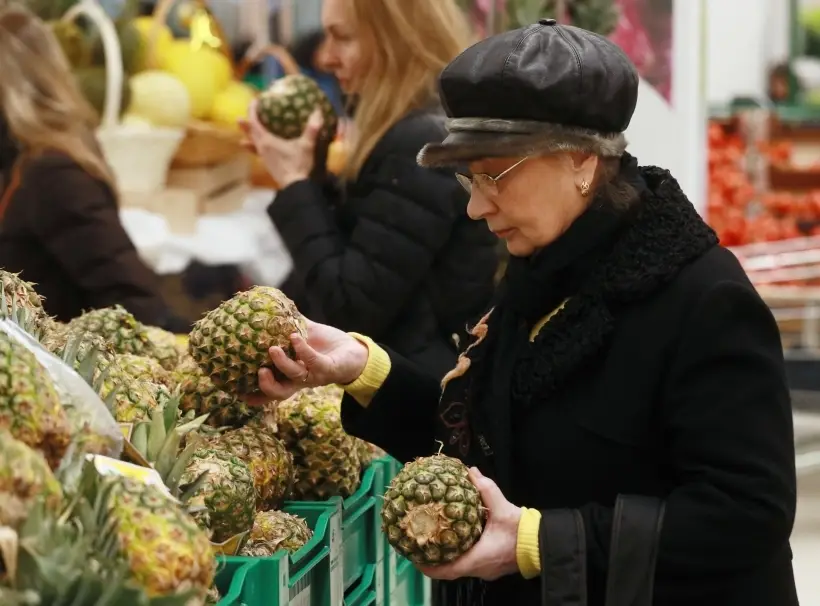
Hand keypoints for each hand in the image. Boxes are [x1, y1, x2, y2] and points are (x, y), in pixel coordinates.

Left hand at [238, 100, 322, 189]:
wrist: (294, 186)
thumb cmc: (298, 164)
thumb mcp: (306, 145)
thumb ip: (311, 129)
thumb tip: (317, 111)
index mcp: (267, 140)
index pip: (255, 121)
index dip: (253, 110)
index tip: (255, 100)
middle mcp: (261, 147)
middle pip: (250, 131)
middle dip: (248, 120)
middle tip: (249, 110)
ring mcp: (263, 156)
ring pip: (251, 141)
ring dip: (247, 133)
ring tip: (242, 126)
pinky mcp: (267, 163)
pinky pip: (256, 151)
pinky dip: (251, 145)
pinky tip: (250, 146)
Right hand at [245, 318, 369, 406]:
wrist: (354, 351)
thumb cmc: (326, 345)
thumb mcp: (305, 334)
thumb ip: (288, 324)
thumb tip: (271, 305)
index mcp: (291, 375)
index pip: (271, 390)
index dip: (257, 395)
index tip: (238, 394)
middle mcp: (301, 379)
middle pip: (280, 392)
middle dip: (267, 385)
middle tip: (259, 370)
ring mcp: (314, 375)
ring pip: (295, 376)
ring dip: (282, 363)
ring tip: (273, 349)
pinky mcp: (328, 368)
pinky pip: (313, 361)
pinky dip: (302, 349)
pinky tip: (294, 336)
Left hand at [418, 468, 521, 581]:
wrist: (543, 544)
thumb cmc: (521, 531)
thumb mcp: (502, 508)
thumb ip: (486, 489)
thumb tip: (472, 472)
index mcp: (477, 559)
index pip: (446, 570)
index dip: (428, 565)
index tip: (414, 556)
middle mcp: (480, 569)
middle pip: (451, 570)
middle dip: (435, 559)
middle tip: (422, 544)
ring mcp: (487, 571)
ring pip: (461, 567)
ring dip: (448, 558)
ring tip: (436, 541)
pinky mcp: (494, 566)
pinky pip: (472, 564)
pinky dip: (461, 555)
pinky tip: (458, 541)